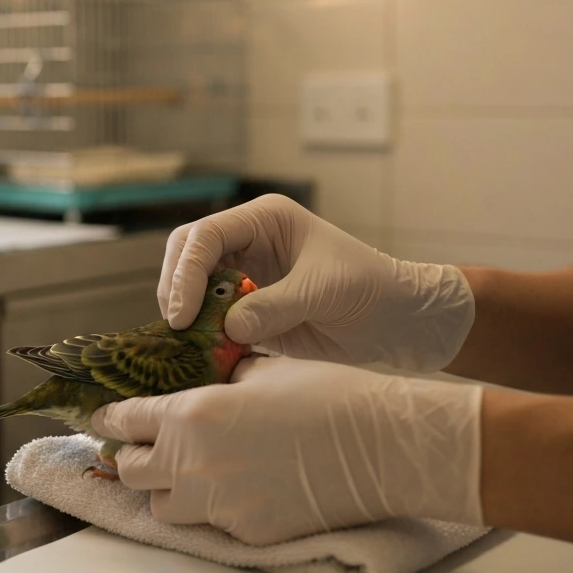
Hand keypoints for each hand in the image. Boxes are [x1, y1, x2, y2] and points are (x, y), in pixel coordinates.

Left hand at [92, 356, 483, 544]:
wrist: (378, 446)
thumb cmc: (328, 395)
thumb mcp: (263, 370)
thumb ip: (219, 380)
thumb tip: (204, 382)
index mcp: (192, 413)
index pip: (125, 420)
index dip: (112, 418)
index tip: (106, 419)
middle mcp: (192, 463)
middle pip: (129, 470)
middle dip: (131, 456)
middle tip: (146, 448)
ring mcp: (217, 505)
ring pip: (160, 506)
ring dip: (166, 489)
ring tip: (190, 474)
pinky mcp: (244, 535)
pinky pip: (207, 526)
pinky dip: (212, 510)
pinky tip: (237, 491)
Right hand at [159, 194, 474, 371]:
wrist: (397, 320)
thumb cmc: (370, 288)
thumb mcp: (323, 292)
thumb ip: (274, 306)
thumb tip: (228, 327)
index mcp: (264, 220)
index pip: (206, 236)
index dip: (186, 272)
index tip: (183, 313)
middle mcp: (248, 242)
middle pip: (186, 254)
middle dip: (175, 288)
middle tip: (178, 327)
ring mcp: (245, 276)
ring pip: (192, 287)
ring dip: (185, 313)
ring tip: (189, 342)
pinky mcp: (248, 309)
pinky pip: (210, 318)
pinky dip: (201, 334)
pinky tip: (202, 352)